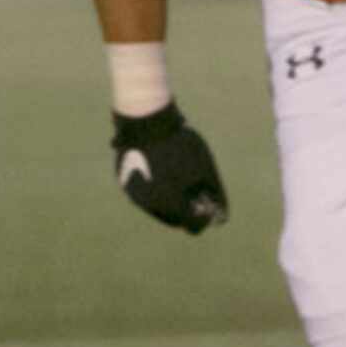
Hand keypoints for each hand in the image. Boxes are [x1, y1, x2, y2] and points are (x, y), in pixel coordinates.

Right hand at [111, 103, 227, 234]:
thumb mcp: (205, 168)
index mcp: (170, 204)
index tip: (209, 205)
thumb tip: (221, 218)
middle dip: (186, 209)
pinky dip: (154, 185)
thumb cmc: (181, 143)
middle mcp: (149, 205)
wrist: (146, 120)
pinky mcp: (124, 182)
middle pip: (174, 219)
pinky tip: (161, 166)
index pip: (192, 227)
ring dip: (169, 197)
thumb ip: (215, 195)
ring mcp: (133, 194)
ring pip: (157, 206)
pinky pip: (143, 192)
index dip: (204, 218)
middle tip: (194, 189)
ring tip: (176, 172)